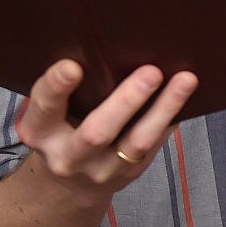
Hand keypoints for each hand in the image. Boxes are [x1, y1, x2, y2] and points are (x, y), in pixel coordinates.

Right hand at [0, 60, 199, 226]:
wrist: (70, 183)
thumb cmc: (61, 127)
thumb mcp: (48, 112)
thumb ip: (65, 88)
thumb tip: (106, 42)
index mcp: (39, 131)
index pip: (44, 107)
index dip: (56, 87)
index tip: (72, 66)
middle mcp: (67, 156)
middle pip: (96, 132)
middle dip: (126, 101)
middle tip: (151, 72)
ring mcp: (101, 169)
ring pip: (137, 142)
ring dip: (164, 109)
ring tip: (185, 80)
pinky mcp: (130, 172)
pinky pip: (155, 144)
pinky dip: (171, 117)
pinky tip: (187, 94)